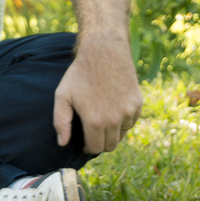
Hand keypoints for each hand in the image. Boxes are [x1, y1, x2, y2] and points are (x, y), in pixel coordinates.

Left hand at [52, 32, 142, 153]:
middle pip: (110, 145)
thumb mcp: (62, 95)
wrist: (104, 52)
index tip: (85, 143)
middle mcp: (114, 120)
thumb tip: (62, 143)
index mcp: (94, 121)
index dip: (88, 148)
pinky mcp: (138, 103)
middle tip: (93, 133)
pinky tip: (113, 109)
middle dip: (101, 143)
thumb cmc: (79, 74)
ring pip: (122, 134)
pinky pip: (132, 121)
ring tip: (102, 118)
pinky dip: (124, 120)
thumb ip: (61, 121)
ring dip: (113, 131)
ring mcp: (128, 111)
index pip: (95, 148)